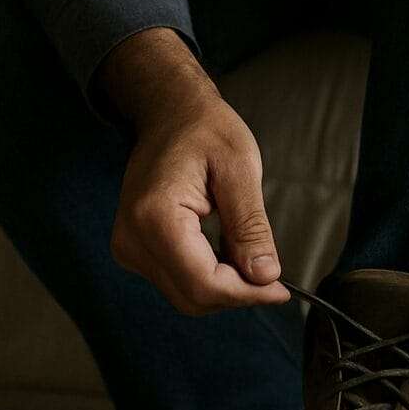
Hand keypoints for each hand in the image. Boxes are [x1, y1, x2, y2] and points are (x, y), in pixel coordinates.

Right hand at [109, 93, 290, 316]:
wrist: (170, 113)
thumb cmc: (206, 130)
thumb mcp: (240, 170)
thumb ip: (250, 227)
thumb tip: (265, 276)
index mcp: (155, 216)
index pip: (203, 283)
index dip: (246, 293)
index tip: (281, 289)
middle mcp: (132, 238)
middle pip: (192, 296)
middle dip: (237, 292)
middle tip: (272, 275)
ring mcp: (127, 246)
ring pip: (185, 296)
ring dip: (224, 287)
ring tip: (250, 256)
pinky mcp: (133, 249)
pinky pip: (176, 282)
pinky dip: (207, 278)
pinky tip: (227, 254)